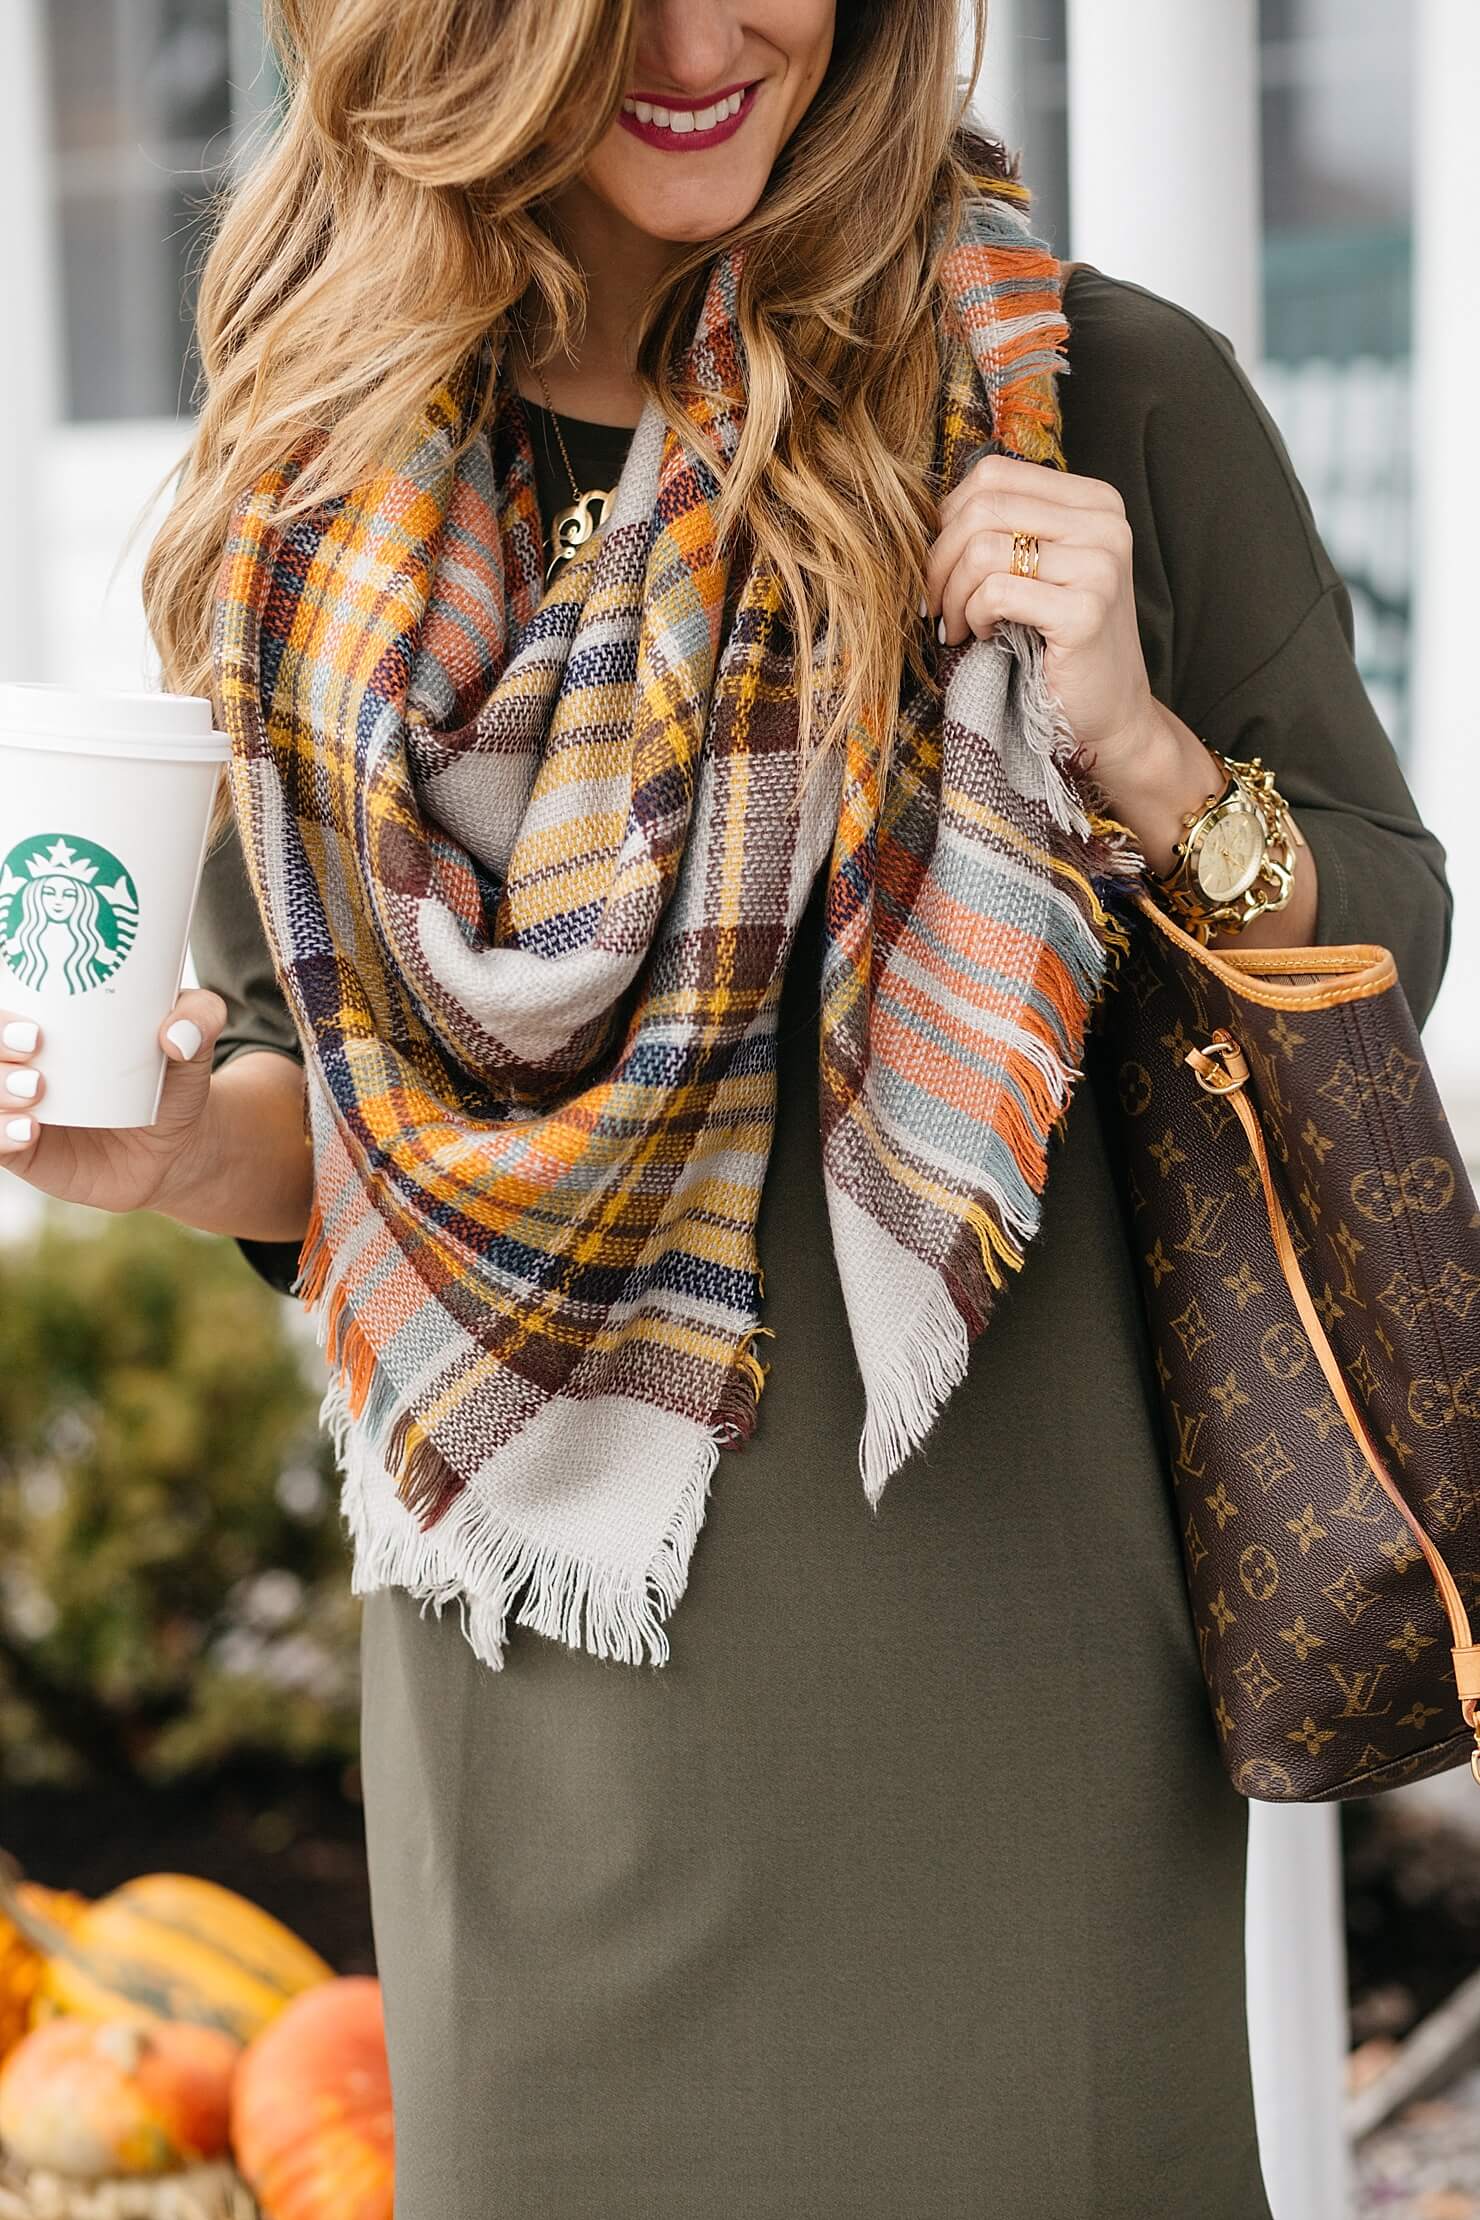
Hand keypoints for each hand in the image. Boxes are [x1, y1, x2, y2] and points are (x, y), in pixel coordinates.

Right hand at [0, 989, 228, 1216]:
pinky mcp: (25, 1151)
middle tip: (33, 1047)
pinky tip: (29, 1131)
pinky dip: (2, 1134)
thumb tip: (177, 1034)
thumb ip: (200, 1017)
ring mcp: (19, 1108)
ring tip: (37, 1090)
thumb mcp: (195, 1039)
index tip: (35, 1025)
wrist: (177, 1145)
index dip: (3, 1015)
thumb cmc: (172, 1079)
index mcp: (47, 1025)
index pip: (5, 1009)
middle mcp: (23, 1064)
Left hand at [923, 451, 1162, 789]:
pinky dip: (974, 617)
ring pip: (984, 550)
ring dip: (953, 595)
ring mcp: (1101, 565)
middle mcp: (1105, 523)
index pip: (995, 474)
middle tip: (936, 604)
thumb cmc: (1059, 643)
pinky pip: (996, 592)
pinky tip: (986, 637)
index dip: (949, 517)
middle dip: (941, 559)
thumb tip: (929, 510)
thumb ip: (1005, 528)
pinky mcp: (1086, 610)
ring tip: (958, 626)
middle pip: (984, 507)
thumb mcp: (1039, 569)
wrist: (1109, 714)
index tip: (940, 565)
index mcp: (1094, 501)